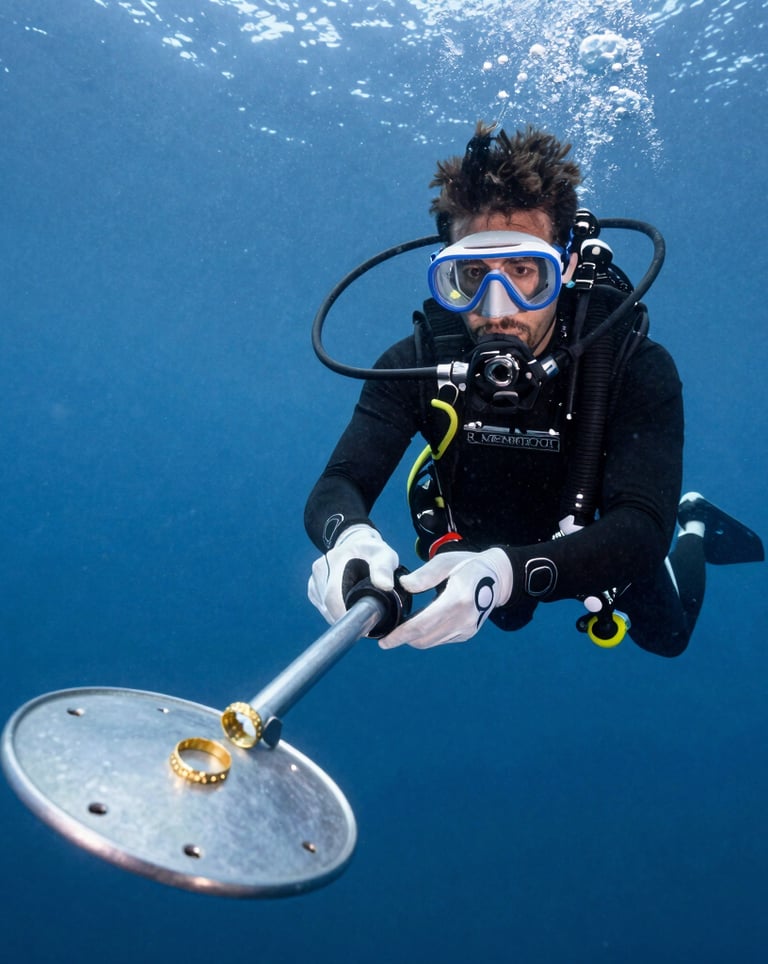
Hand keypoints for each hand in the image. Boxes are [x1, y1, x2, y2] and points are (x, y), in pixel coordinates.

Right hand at [308, 524, 399, 624]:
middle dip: (346, 617)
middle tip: (366, 622)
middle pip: (328, 605)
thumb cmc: (372, 552)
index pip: (333, 595)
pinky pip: (323, 607)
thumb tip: (386, 586)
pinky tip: (348, 605)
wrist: (356, 544)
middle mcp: (319, 570)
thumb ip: (384, 568)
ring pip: (325, 609)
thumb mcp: (384, 555)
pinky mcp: (313, 589)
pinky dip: (336, 612)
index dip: (345, 613)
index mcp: (334, 560)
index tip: (362, 625)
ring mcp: (314, 580)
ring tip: (359, 609)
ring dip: (341, 615)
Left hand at [378, 548, 512, 649]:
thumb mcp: (445, 561)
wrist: (497, 578)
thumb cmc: (467, 565)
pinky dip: (426, 635)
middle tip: (386, 636)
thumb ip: (424, 574)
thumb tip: (403, 586)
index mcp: (457, 599)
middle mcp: (464, 619)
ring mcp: (467, 629)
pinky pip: (440, 639)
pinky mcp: (467, 633)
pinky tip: (418, 625)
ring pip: (431, 641)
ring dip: (413, 638)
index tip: (384, 641)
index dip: (401, 635)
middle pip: (424, 637)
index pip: (423, 624)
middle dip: (403, 639)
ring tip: (400, 629)